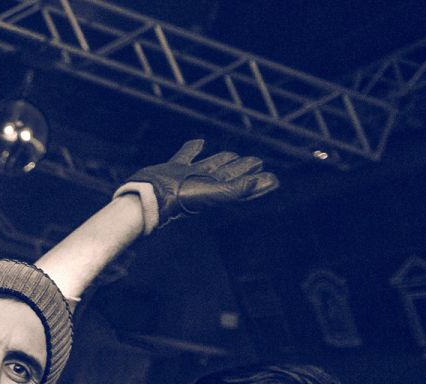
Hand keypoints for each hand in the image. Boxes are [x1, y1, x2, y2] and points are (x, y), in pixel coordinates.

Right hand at [120, 140, 278, 232]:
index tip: (274, 179)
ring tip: (236, 155)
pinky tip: (200, 143)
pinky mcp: (174, 168)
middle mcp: (205, 183)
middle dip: (245, 169)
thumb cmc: (179, 199)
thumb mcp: (211, 193)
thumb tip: (260, 182)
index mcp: (216, 190)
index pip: (244, 185)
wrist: (150, 197)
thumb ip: (236, 189)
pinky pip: (187, 155)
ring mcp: (189, 175)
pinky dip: (194, 149)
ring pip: (212, 165)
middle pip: (231, 174)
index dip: (259, 183)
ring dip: (225, 160)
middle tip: (258, 162)